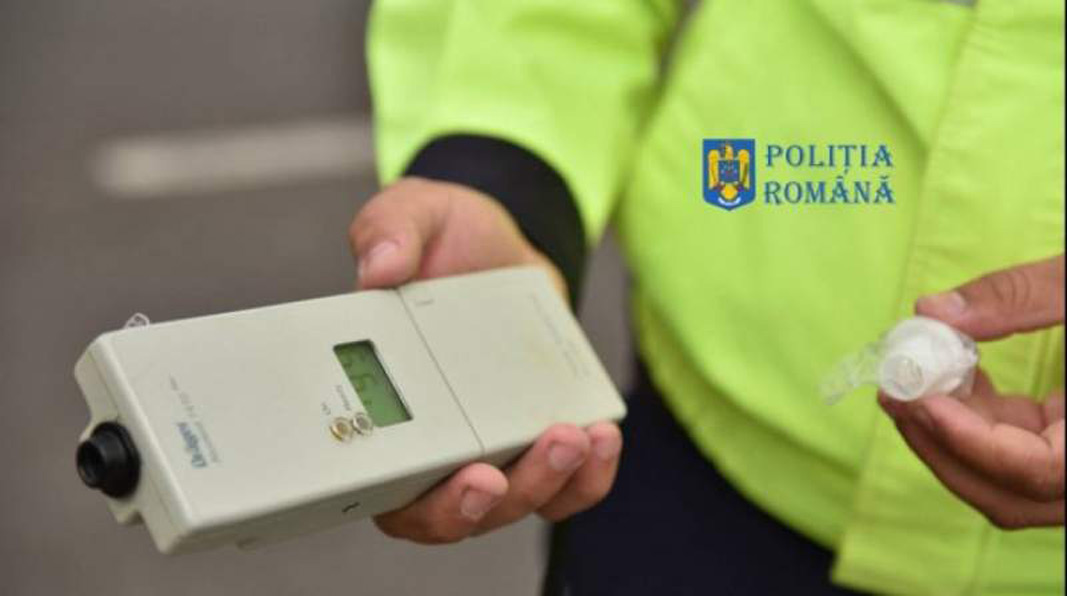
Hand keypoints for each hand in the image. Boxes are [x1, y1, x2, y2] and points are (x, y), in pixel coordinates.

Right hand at [349, 177, 621, 542]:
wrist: (504, 246)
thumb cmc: (445, 242)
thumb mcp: (414, 214)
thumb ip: (388, 230)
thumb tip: (380, 267)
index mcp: (384, 411)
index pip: (383, 487)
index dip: (416, 502)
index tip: (458, 475)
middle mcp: (432, 445)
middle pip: (448, 515)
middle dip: (480, 506)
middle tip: (499, 473)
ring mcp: (491, 449)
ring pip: (513, 505)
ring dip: (543, 485)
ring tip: (572, 438)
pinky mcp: (538, 440)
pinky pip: (568, 486)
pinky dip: (588, 477)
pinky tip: (602, 434)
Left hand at [880, 255, 1064, 528]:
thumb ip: (1023, 295)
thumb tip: (930, 310)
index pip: (1037, 474)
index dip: (972, 444)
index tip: (920, 401)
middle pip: (1011, 494)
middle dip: (942, 447)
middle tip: (892, 392)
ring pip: (1007, 481)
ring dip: (949, 435)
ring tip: (907, 378)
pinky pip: (1015, 448)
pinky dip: (973, 417)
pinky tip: (949, 370)